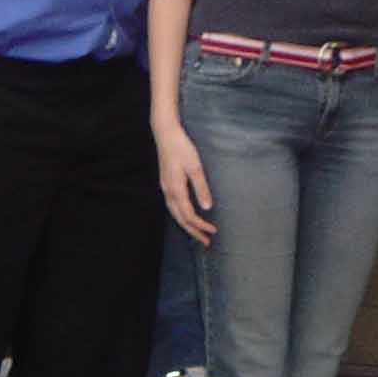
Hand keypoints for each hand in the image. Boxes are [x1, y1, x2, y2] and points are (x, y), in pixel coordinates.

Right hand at [154, 124, 214, 244]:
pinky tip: (187, 216)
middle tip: (206, 243)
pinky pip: (173, 206)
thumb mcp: (195, 166)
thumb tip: (207, 207)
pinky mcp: (166, 183)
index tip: (213, 232)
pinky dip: (181, 215)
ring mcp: (165, 188)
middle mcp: (168, 192)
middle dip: (194, 232)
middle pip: (180, 219)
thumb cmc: (181, 147)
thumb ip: (201, 187)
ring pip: (175, 214)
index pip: (188, 215)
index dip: (200, 226)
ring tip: (199, 233)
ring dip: (187, 225)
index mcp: (175, 189)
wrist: (165, 133)